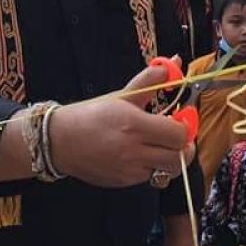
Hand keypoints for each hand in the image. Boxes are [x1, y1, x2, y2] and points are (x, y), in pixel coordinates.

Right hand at [48, 61, 192, 187]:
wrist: (60, 141)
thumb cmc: (91, 115)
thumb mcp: (122, 95)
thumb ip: (151, 81)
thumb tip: (174, 63)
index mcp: (134, 125)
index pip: (179, 134)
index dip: (185, 127)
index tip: (181, 118)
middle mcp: (133, 150)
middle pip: (179, 157)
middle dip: (184, 146)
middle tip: (178, 135)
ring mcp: (129, 170)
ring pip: (167, 170)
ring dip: (169, 158)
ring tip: (160, 145)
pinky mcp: (124, 182)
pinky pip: (149, 176)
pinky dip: (152, 166)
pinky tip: (140, 153)